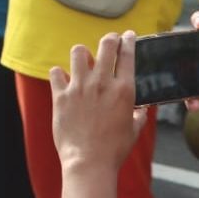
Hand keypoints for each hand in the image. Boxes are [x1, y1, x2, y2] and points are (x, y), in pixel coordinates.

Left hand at [51, 32, 146, 173]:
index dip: (128, 41)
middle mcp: (102, 83)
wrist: (89, 162)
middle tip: (109, 41)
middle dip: (109, 39)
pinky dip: (59, 74)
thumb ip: (139, 115)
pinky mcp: (61, 96)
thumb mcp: (134, 130)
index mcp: (124, 90)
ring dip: (82, 54)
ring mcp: (80, 87)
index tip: (128, 35)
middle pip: (106, 46)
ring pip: (78, 52)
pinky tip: (63, 80)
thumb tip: (142, 109)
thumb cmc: (115, 149)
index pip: (127, 55)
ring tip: (84, 61)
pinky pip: (56, 72)